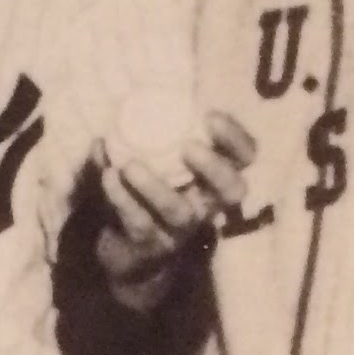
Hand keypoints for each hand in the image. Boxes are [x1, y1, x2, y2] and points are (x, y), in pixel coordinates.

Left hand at [94, 114, 254, 302]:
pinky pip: (139, 222)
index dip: (235, 139)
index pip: (245, 157)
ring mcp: (180, 229)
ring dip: (154, 186)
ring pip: (178, 211)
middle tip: (188, 146)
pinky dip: (121, 198)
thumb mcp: (154, 161)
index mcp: (214, 178)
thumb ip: (147, 134)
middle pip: (232, 191)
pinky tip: (109, 176)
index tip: (209, 117)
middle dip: (215, 168)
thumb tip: (126, 102)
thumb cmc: (146, 193)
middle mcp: (206, 204)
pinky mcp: (151, 246)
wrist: (128, 252)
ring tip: (130, 166)